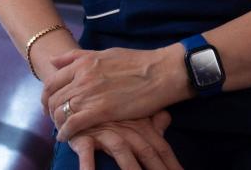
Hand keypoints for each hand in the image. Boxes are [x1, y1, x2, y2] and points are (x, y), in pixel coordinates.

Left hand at [45, 46, 186, 140]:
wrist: (159, 72)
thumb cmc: (136, 62)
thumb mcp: (104, 53)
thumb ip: (77, 57)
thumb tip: (53, 60)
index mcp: (83, 62)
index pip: (52, 81)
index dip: (47, 96)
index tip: (49, 104)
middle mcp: (82, 77)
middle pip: (53, 98)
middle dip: (49, 111)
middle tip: (53, 119)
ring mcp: (90, 94)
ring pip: (60, 111)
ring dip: (57, 123)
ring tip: (61, 128)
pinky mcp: (100, 111)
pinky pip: (73, 124)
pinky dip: (65, 133)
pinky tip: (65, 137)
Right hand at [65, 112, 183, 169]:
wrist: (78, 88)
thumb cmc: (107, 106)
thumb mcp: (132, 109)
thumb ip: (151, 118)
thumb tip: (167, 118)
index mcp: (140, 127)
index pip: (161, 148)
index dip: (172, 164)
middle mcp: (125, 130)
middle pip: (146, 152)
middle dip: (158, 168)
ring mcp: (105, 132)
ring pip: (122, 151)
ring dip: (131, 168)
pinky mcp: (83, 135)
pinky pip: (86, 151)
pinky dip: (88, 164)